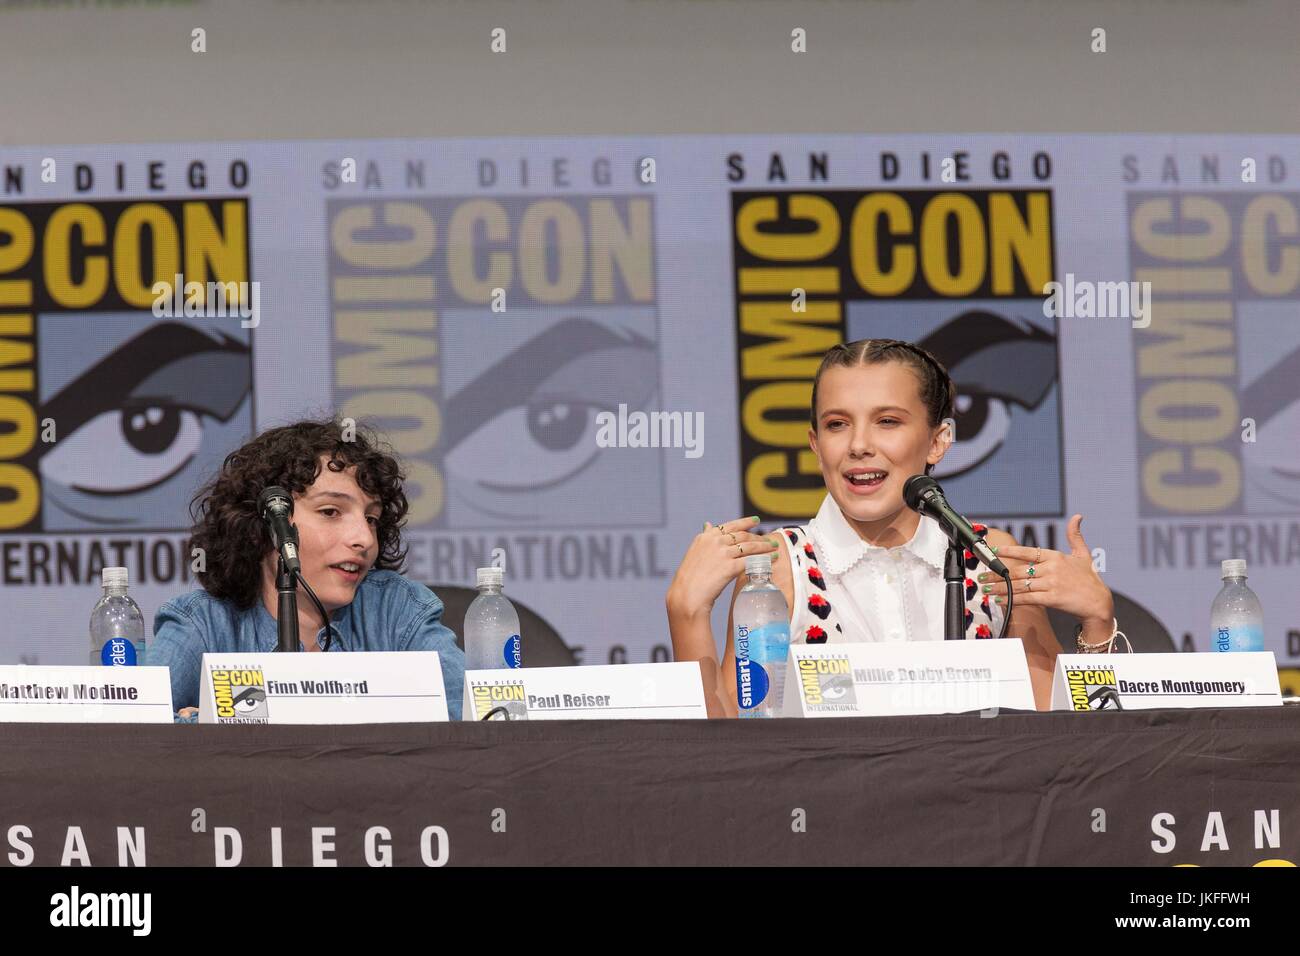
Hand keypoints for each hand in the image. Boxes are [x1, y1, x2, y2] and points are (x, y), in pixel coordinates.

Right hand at [666, 516, 778, 618]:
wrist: (687, 595)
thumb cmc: (690, 577)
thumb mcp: (695, 551)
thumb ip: (705, 537)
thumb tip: (708, 524)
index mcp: (706, 537)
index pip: (730, 526)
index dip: (746, 522)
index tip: (756, 521)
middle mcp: (715, 542)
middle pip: (743, 536)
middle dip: (759, 537)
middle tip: (769, 539)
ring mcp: (723, 554)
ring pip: (750, 546)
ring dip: (765, 546)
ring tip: (774, 547)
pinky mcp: (730, 567)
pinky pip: (752, 561)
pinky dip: (765, 559)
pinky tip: (772, 559)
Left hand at [977, 514, 1113, 624]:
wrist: (1099, 603)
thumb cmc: (1089, 579)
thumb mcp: (1083, 554)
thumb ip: (1075, 536)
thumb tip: (1078, 516)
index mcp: (1056, 557)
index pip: (1028, 552)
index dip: (1009, 551)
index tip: (994, 552)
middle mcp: (1052, 569)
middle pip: (1018, 571)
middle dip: (997, 574)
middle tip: (982, 576)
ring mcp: (1051, 584)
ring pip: (1019, 585)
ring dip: (1000, 587)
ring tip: (986, 588)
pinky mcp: (1052, 599)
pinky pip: (1027, 599)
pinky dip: (1011, 600)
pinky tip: (999, 600)